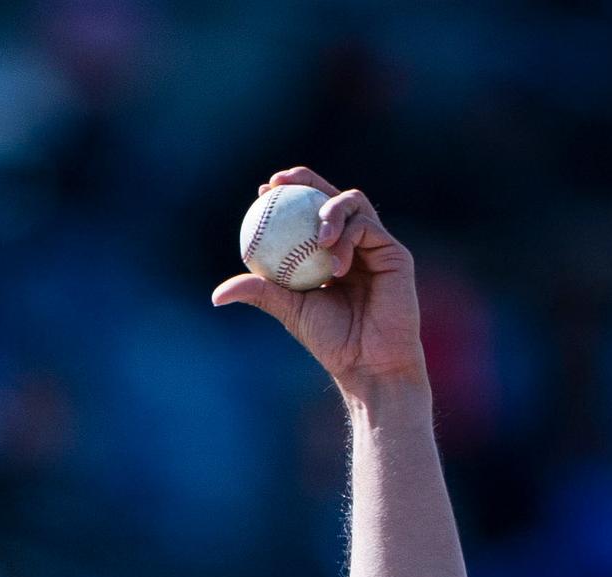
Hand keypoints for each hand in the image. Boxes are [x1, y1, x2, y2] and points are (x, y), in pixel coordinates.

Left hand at [210, 168, 426, 402]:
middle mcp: (353, 242)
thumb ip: (260, 292)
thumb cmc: (331, 341)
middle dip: (306, 179)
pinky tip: (334, 263)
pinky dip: (347, 239)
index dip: (288, 193)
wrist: (368, 362)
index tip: (264, 190)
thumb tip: (217, 295)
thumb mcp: (289, 309)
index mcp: (328, 251)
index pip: (307, 212)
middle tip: (281, 182)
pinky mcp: (394, 252)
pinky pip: (367, 227)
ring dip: (329, 212)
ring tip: (317, 238)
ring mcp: (375, 245)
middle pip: (331, 195)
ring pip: (352, 203)